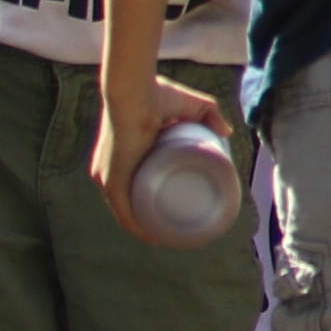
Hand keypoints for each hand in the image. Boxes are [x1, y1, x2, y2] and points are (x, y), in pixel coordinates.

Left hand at [89, 78, 231, 244]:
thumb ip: (209, 113)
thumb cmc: (154, 93)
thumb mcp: (188, 105)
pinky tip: (156, 238)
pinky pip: (124, 214)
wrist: (133, 91)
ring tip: (174, 235)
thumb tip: (225, 132)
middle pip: (132, 203)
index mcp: (116, 159)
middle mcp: (105, 172)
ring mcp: (106, 178)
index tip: (175, 205)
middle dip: (154, 217)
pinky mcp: (111, 181)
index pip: (131, 187)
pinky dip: (140, 228)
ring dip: (149, 228)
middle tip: (182, 222)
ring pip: (129, 212)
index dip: (152, 198)